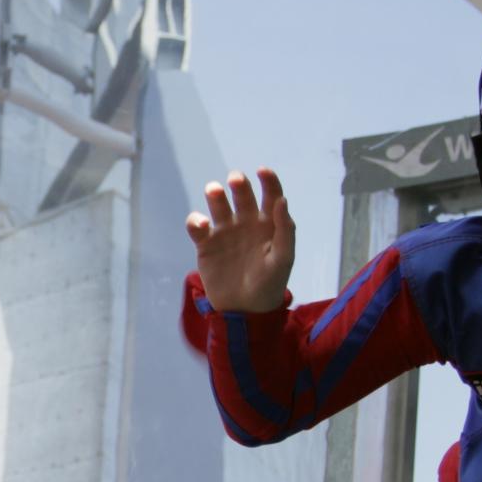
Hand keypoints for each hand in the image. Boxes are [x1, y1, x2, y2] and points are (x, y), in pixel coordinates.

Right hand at [186, 168, 294, 311]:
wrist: (245, 310)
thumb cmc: (270, 283)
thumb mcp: (283, 259)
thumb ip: (285, 230)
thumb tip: (282, 200)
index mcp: (268, 223)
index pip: (270, 195)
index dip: (268, 181)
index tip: (262, 171)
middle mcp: (246, 222)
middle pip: (241, 195)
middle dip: (238, 184)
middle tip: (235, 180)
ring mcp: (225, 232)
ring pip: (218, 205)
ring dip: (215, 194)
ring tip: (214, 191)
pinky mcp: (206, 244)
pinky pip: (198, 226)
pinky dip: (196, 220)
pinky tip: (201, 224)